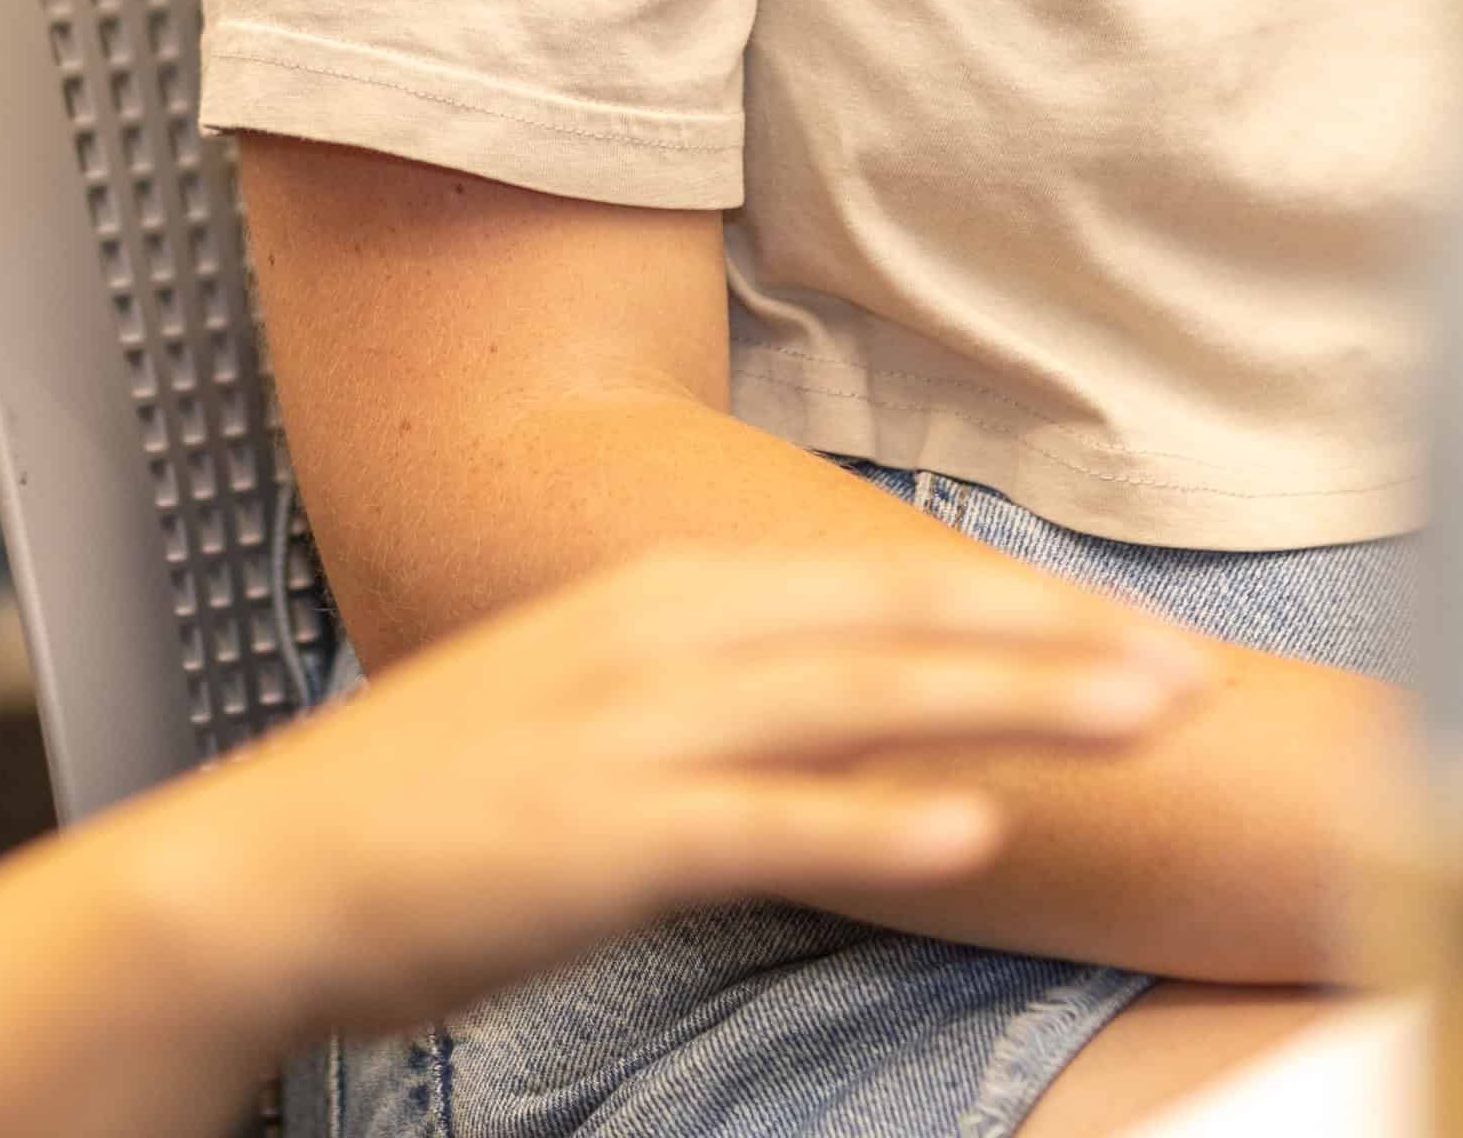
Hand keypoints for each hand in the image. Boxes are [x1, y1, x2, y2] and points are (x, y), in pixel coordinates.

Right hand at [124, 545, 1215, 1048]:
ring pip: (861, 705)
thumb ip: (706, 701)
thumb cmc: (422, 810)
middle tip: (1196, 670)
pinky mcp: (601, 836)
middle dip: (1058, 644)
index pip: (877, 588)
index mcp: (658, 601)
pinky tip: (969, 829)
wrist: (266, 873)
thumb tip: (833, 713)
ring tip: (1142, 721)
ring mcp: (630, 735)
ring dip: (1015, 708)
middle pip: (897, 628)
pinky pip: (764, 825)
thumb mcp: (578, 712)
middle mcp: (658, 641)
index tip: (1138, 630)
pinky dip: (873, 819)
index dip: (1022, 608)